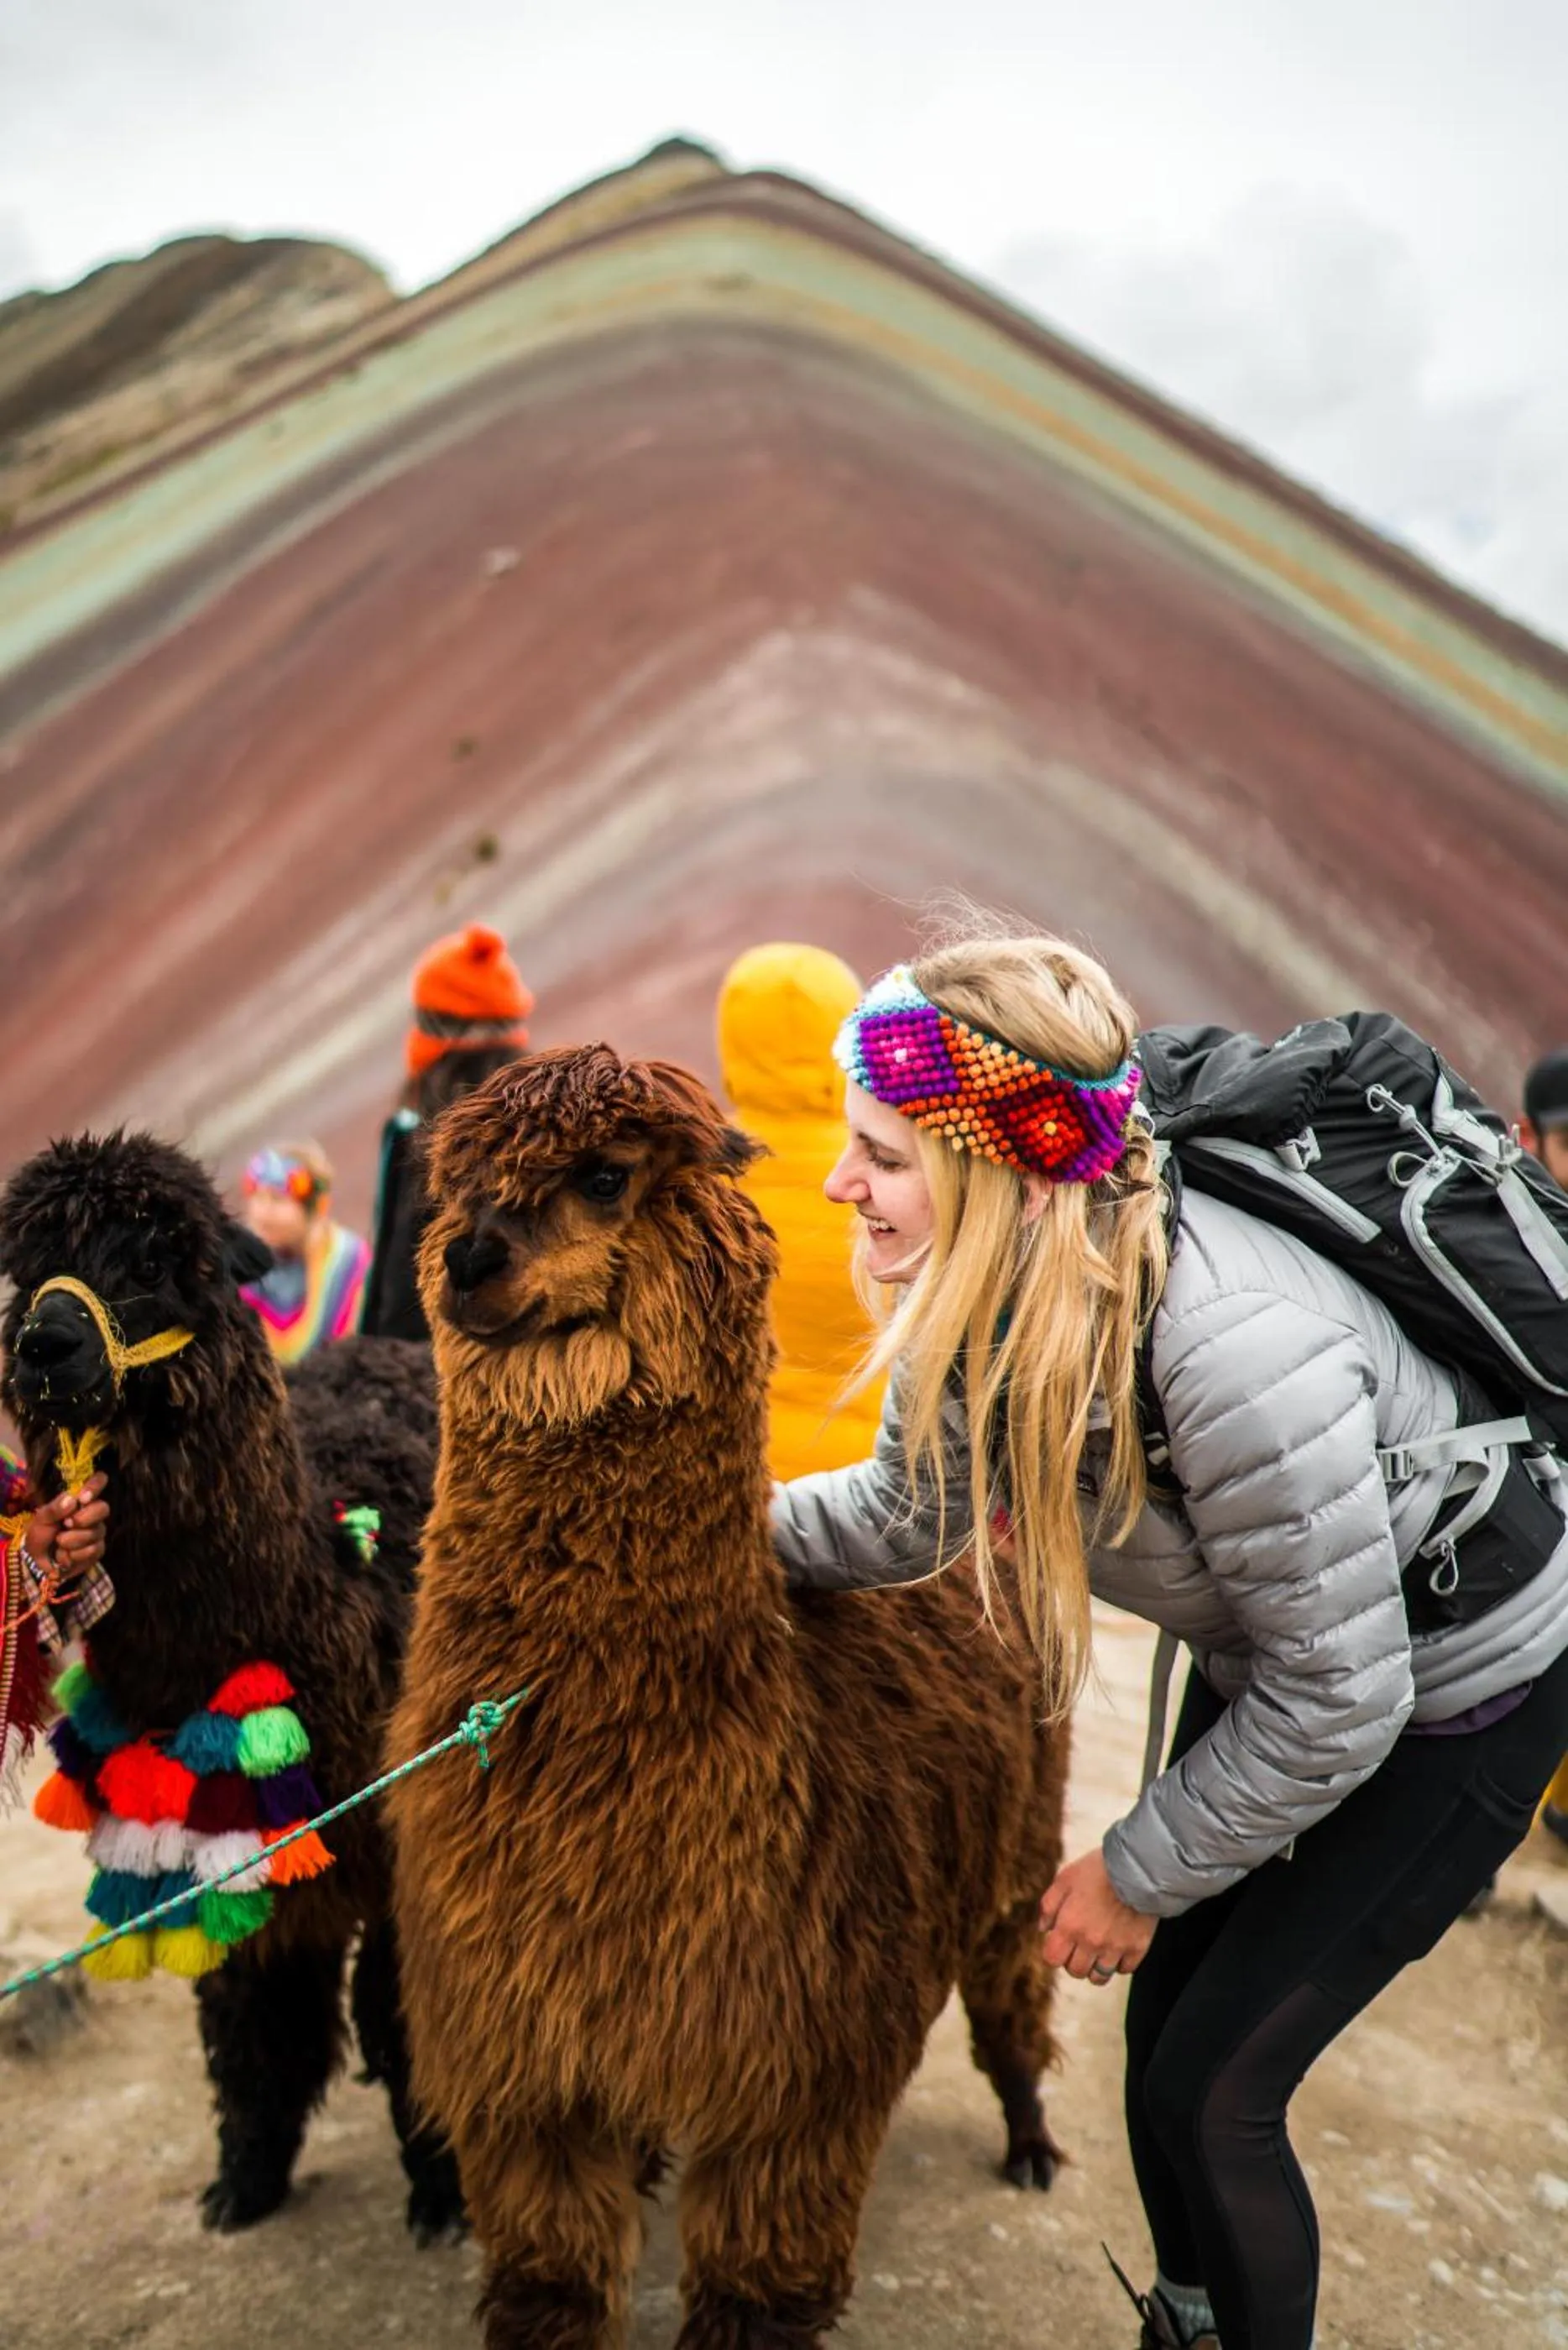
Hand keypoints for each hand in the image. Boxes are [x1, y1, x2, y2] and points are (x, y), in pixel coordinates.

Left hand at [26, 1474, 109, 1579]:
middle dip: (83, 1519)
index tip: (83, 1498)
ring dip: (72, 1541)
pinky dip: (74, 1555)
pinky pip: (92, 1550)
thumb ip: (54, 1508)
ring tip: (59, 1544)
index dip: (96, 1486)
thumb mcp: (41, 1519)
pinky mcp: (98, 1550)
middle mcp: (92, 1513)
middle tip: (67, 1524)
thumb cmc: (40, 1535)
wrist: (37, 1563)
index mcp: (79, 1500)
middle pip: (103, 1508)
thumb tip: (72, 1499)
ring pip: (95, 1532)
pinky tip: (65, 1556)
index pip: (98, 1482)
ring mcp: (97, 1532)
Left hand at [1039, 1847, 1155, 1984]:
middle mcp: (1091, 1942)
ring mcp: (1115, 1948)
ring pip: (1099, 1977)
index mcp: (1069, 1926)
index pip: (1052, 1959)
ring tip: (1099, 1951)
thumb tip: (1044, 1929)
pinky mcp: (1137, 1948)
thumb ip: (1049, 1905)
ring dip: (1096, 1967)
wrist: (1138, 1866)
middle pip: (1076, 1971)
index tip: (1061, 1942)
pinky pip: (1124, 1970)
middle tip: (1081, 1945)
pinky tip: (1118, 1946)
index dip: (1054, 1952)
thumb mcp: (1065, 1878)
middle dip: (1074, 1960)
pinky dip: (1119, 1963)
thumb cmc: (1098, 1869)